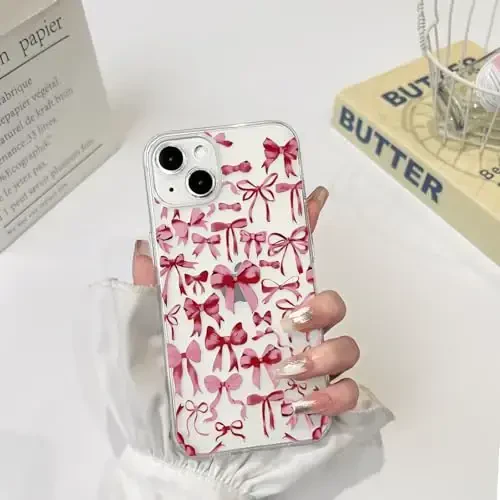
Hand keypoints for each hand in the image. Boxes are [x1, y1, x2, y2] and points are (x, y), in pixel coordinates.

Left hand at [133, 186, 359, 417]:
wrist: (178, 449)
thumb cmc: (168, 388)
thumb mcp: (152, 332)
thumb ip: (150, 291)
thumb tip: (145, 247)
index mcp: (257, 308)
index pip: (287, 260)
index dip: (304, 225)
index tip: (313, 195)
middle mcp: (287, 334)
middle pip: (327, 301)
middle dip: (321, 302)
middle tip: (289, 317)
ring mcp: (305, 367)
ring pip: (345, 344)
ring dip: (326, 351)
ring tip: (288, 367)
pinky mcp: (315, 404)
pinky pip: (346, 395)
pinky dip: (334, 396)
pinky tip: (303, 403)